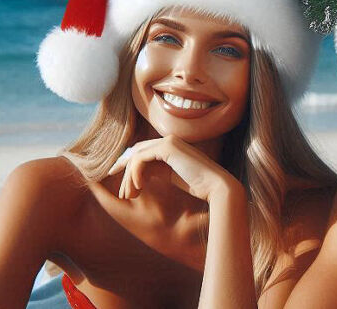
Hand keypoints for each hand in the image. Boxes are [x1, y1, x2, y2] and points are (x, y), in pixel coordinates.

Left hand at [107, 136, 241, 202]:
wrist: (215, 186)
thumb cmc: (198, 184)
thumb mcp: (172, 176)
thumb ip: (157, 170)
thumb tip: (138, 174)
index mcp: (171, 145)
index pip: (142, 151)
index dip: (128, 165)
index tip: (121, 182)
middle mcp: (168, 140)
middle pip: (136, 152)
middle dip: (124, 171)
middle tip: (122, 193)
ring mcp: (168, 141)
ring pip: (136, 156)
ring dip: (129, 177)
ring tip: (129, 196)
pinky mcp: (168, 147)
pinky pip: (141, 159)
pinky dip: (136, 174)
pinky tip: (139, 188)